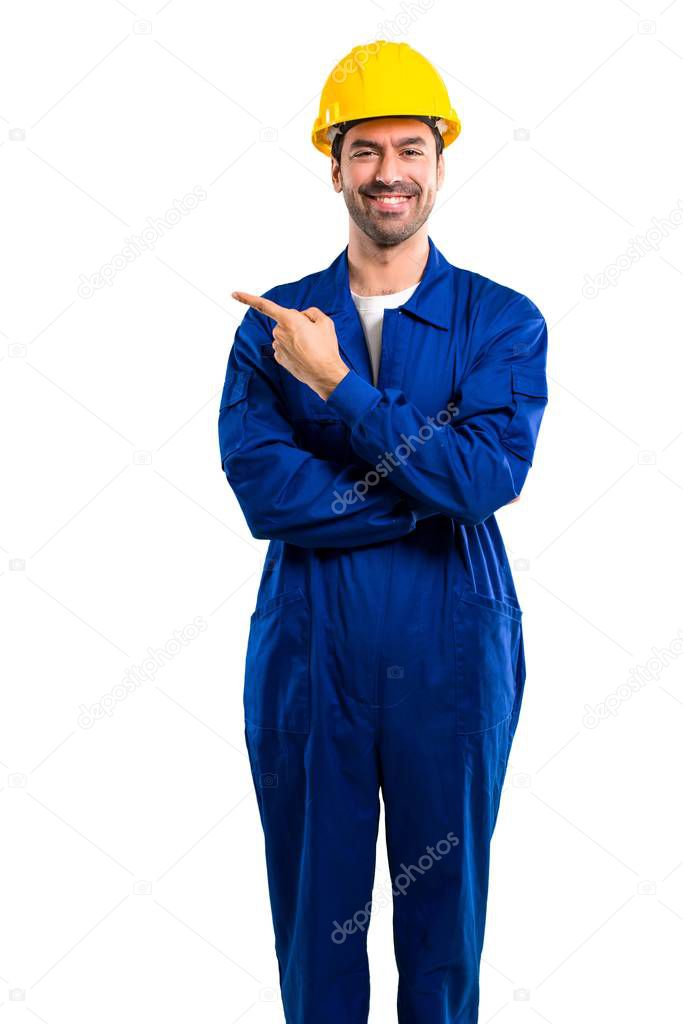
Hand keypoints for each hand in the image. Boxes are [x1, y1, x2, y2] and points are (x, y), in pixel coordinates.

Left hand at [231, 291, 348, 399]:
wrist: (325, 374)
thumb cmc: (326, 347)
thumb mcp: (325, 322)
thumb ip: (311, 312)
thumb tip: (303, 317)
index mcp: (289, 319)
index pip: (263, 305)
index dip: (247, 298)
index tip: (233, 294)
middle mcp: (278, 332)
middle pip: (285, 321)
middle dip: (296, 324)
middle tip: (313, 335)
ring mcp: (277, 346)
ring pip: (285, 335)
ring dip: (296, 337)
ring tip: (311, 347)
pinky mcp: (278, 358)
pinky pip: (284, 347)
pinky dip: (293, 349)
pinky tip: (304, 355)